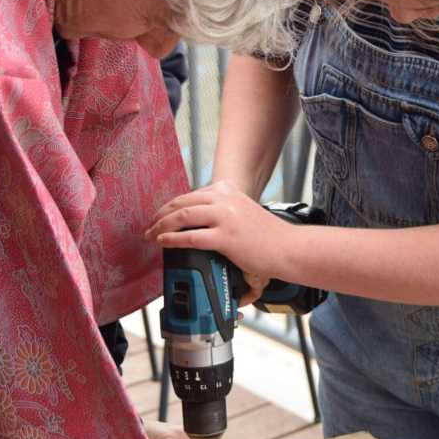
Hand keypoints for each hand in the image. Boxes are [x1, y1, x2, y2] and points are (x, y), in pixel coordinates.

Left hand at [145, 181, 295, 302]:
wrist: (288, 248)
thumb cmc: (268, 236)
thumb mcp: (245, 211)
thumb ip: (225, 210)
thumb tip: (202, 222)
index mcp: (229, 190)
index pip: (191, 195)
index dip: (172, 206)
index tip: (162, 215)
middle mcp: (225, 199)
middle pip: (182, 203)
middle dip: (161, 215)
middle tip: (150, 226)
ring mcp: (225, 217)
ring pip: (182, 217)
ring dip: (162, 226)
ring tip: (152, 235)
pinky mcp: (225, 237)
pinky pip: (190, 237)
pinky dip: (172, 240)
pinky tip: (163, 243)